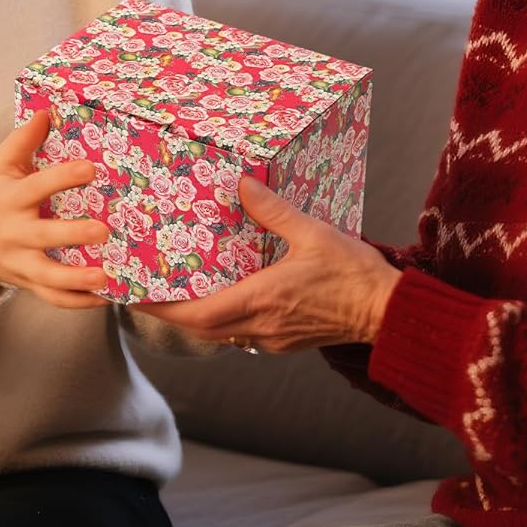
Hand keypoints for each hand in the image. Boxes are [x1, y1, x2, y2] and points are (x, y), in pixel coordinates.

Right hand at [0, 111, 109, 307]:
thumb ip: (22, 140)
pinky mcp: (27, 284)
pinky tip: (106, 296)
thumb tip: (45, 111)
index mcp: (11, 199)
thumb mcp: (0, 166)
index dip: (62, 177)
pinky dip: (77, 301)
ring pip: (47, 275)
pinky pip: (52, 298)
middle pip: (43, 236)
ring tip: (104, 276)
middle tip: (103, 230)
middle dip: (72, 234)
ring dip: (75, 278)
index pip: (37, 187)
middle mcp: (15, 232)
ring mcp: (20, 262)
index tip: (91, 168)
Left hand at [134, 177, 399, 351]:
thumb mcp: (314, 233)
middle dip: (171, 313)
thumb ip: (275, 211)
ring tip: (179, 293)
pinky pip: (242, 334)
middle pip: (201, 329)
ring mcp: (274, 338)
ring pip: (221, 334)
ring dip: (197, 318)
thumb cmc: (354, 275)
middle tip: (147, 291)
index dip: (163, 308)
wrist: (389, 313)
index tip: (137, 296)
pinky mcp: (287, 341)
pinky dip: (224, 320)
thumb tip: (244, 185)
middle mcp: (262, 326)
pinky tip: (226, 297)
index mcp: (262, 301)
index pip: (198, 315)